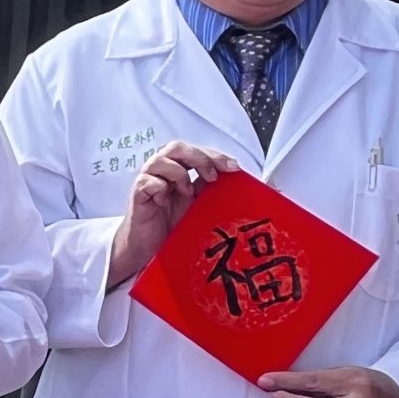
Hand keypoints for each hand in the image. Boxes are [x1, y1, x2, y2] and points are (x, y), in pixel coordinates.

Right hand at [106, 141, 239, 289]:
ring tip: (186, 193)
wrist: (147, 250)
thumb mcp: (202, 207)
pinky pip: (147, 181)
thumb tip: (261, 187)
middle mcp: (163, 172)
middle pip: (178, 147)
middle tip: (212, 176)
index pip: (197, 151)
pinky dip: (159, 188)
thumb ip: (218, 192)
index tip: (233, 167)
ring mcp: (149, 181)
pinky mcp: (137, 195)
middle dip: (199, 158)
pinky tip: (163, 203)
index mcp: (181, 171)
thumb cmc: (173, 227)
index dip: (215, 155)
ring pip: (160, 159)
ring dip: (178, 173)